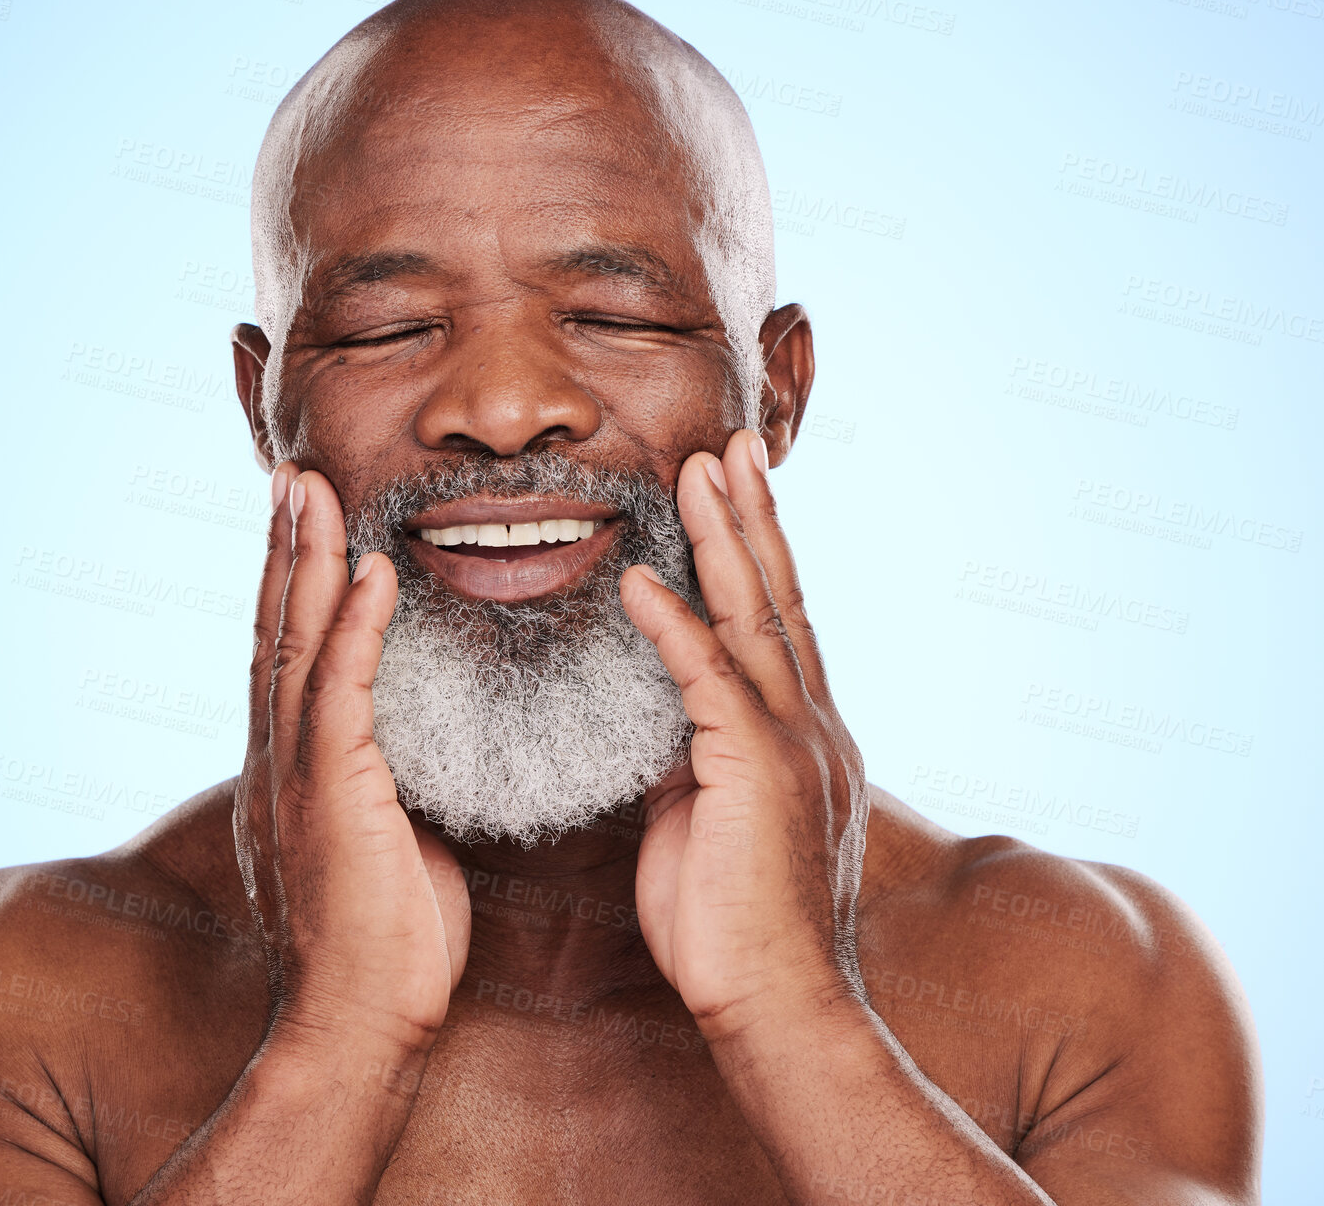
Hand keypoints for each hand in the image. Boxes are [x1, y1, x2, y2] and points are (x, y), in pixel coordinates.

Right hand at [234, 465, 470, 1054]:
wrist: (360, 1025)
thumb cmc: (385, 944)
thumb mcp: (383, 844)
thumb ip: (383, 788)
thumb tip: (407, 759)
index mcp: (290, 772)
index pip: (287, 658)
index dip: (294, 588)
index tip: (305, 524)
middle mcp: (277, 762)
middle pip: (276, 632)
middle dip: (286, 551)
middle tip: (294, 478)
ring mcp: (296, 776)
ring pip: (295, 646)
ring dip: (307, 563)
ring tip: (314, 493)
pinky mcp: (331, 794)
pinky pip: (340, 693)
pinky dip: (354, 627)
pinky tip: (369, 573)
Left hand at [620, 429, 868, 1042]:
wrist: (778, 1007)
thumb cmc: (735, 926)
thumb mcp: (709, 820)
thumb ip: (694, 759)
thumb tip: (663, 721)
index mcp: (803, 737)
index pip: (779, 625)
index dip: (758, 554)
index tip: (734, 492)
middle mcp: (811, 726)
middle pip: (780, 598)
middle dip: (752, 517)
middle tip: (731, 446)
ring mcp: (794, 745)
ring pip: (757, 619)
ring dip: (724, 540)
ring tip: (698, 470)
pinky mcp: (758, 773)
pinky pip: (709, 682)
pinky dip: (676, 625)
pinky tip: (643, 578)